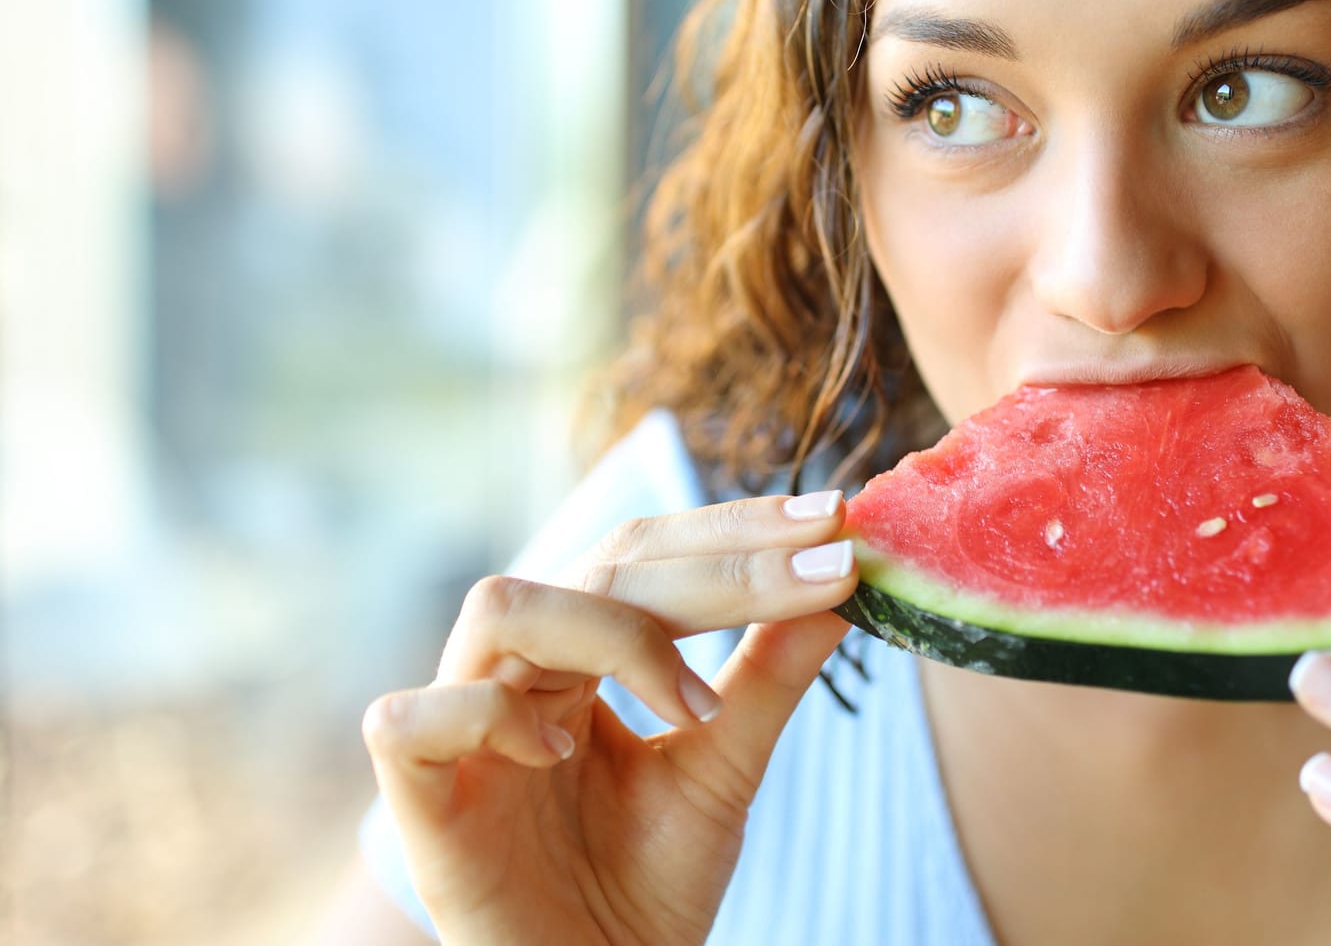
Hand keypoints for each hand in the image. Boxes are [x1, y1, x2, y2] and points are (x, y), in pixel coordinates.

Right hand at [361, 491, 858, 945]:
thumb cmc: (645, 884)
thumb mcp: (724, 767)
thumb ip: (769, 676)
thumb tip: (843, 582)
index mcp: (580, 651)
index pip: (648, 549)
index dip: (735, 528)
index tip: (834, 518)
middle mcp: (517, 669)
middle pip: (600, 563)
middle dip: (721, 567)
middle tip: (822, 568)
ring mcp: (459, 727)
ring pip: (504, 606)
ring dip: (613, 633)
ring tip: (692, 709)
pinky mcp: (417, 798)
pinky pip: (414, 718)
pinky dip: (491, 716)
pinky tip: (560, 751)